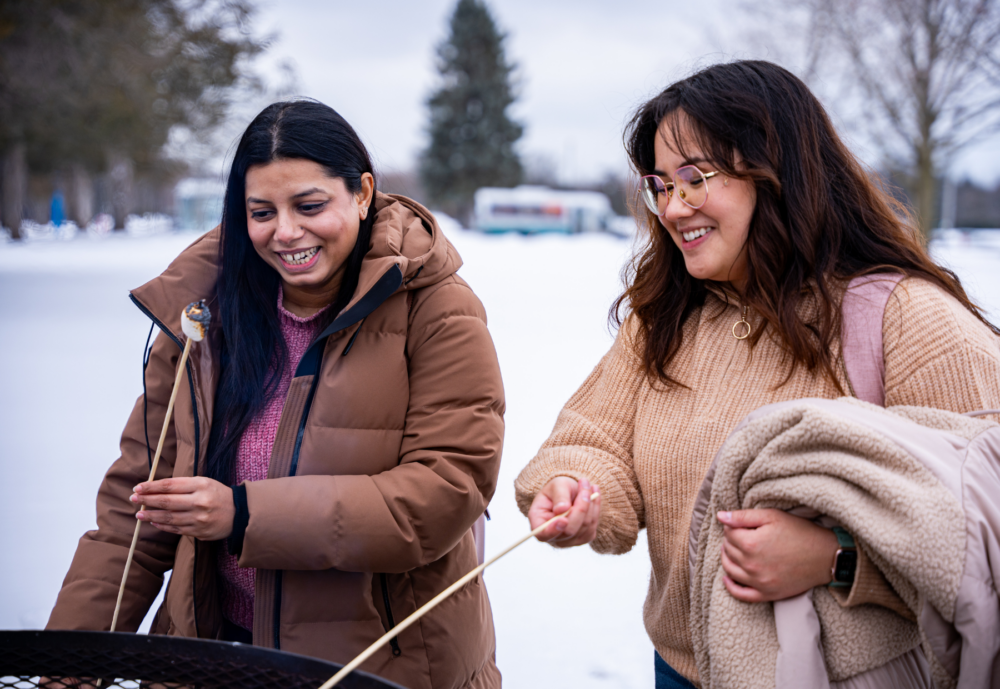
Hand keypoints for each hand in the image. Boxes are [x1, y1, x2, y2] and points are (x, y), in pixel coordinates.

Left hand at [131, 477, 234, 540]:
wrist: (239, 513)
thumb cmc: (218, 494)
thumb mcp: (204, 482)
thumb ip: (183, 485)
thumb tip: (156, 489)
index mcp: (200, 485)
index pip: (170, 485)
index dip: (151, 487)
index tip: (138, 487)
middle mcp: (199, 502)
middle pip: (167, 501)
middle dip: (147, 500)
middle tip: (133, 498)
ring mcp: (199, 519)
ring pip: (169, 517)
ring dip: (151, 515)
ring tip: (139, 513)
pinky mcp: (199, 532)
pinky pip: (176, 529)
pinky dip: (163, 525)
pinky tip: (154, 522)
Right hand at [528, 477, 600, 547]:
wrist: (570, 492)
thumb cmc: (559, 488)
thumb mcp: (557, 485)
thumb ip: (559, 496)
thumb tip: (562, 509)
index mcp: (538, 522)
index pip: (543, 534)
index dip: (553, 530)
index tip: (563, 519)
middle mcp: (552, 536)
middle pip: (569, 530)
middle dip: (580, 507)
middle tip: (584, 486)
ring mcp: (568, 540)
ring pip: (584, 528)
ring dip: (590, 505)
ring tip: (588, 486)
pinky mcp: (582, 539)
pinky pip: (592, 528)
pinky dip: (595, 510)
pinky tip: (594, 497)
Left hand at [717, 508, 838, 602]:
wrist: (825, 556)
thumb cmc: (800, 532)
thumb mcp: (772, 516)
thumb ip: (743, 516)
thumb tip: (720, 516)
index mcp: (751, 544)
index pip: (728, 533)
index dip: (733, 526)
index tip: (742, 524)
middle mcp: (751, 565)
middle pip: (728, 550)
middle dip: (731, 540)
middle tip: (741, 534)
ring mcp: (758, 582)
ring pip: (729, 570)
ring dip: (727, 558)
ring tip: (733, 550)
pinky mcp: (767, 594)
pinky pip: (741, 594)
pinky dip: (730, 586)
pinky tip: (728, 578)